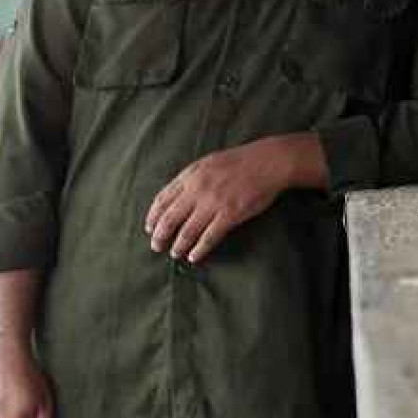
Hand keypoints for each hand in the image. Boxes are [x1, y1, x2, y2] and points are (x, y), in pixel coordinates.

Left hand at [145, 133, 326, 262]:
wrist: (268, 162)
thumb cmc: (240, 161)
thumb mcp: (208, 162)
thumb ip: (191, 178)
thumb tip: (177, 196)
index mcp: (190, 175)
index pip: (162, 199)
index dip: (153, 216)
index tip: (149, 228)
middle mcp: (197, 190)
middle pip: (170, 218)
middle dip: (160, 235)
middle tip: (156, 246)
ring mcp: (213, 203)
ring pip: (187, 231)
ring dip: (178, 246)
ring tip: (174, 254)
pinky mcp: (230, 215)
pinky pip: (209, 237)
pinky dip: (199, 249)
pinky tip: (194, 256)